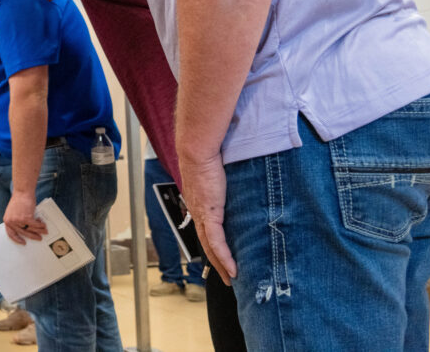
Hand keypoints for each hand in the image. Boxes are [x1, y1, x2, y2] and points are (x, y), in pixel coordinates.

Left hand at [3, 192, 46, 244]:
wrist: (22, 191)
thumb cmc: (19, 199)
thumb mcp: (14, 211)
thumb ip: (17, 220)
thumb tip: (27, 228)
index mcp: (7, 220)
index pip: (11, 234)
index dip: (17, 239)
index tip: (22, 242)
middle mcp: (12, 221)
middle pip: (23, 232)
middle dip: (32, 236)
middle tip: (38, 237)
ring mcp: (18, 220)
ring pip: (30, 229)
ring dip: (39, 231)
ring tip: (44, 231)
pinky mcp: (26, 218)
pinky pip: (35, 225)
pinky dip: (40, 225)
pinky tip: (43, 225)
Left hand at [179, 152, 236, 283]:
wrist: (197, 151)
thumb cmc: (206, 157)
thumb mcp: (215, 176)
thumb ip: (220, 185)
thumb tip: (229, 184)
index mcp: (197, 204)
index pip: (205, 231)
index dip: (212, 246)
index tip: (219, 257)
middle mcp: (197, 213)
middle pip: (206, 244)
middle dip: (216, 263)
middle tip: (226, 277)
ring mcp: (202, 215)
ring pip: (211, 248)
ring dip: (220, 266)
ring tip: (230, 279)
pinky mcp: (209, 213)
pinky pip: (217, 241)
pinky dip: (224, 257)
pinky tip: (232, 269)